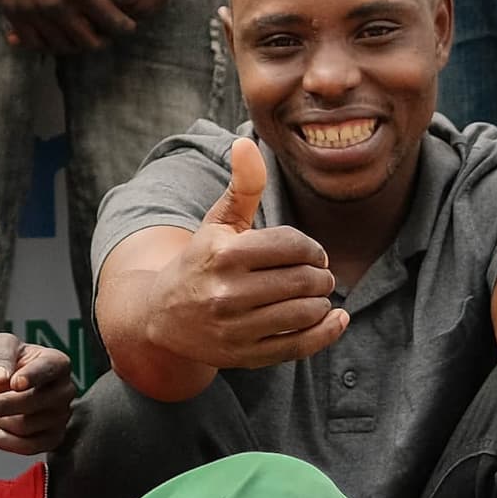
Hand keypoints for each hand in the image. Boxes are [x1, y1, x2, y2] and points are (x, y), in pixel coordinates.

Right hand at [0, 0, 148, 52]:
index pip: (112, 23)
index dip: (124, 27)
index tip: (127, 24)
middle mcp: (58, 6)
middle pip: (88, 42)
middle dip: (102, 39)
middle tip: (106, 31)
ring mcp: (33, 12)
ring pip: (62, 46)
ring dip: (76, 44)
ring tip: (83, 32)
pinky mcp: (13, 12)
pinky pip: (34, 43)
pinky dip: (47, 43)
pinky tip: (55, 33)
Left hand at [0, 330, 76, 454]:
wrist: (1, 387)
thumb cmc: (5, 363)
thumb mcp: (1, 346)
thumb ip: (1, 355)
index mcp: (57, 362)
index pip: (47, 369)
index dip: (32, 376)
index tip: (14, 383)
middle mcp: (65, 390)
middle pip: (34, 402)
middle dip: (1, 406)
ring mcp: (61, 416)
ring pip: (27, 426)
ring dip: (0, 421)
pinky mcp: (54, 438)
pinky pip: (30, 447)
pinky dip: (6, 442)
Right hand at [141, 138, 349, 372]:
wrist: (160, 315)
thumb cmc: (199, 262)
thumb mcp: (217, 223)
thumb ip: (241, 186)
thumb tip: (247, 142)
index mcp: (223, 254)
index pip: (291, 246)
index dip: (311, 248)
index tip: (311, 253)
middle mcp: (227, 293)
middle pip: (302, 280)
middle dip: (321, 275)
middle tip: (319, 275)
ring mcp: (235, 328)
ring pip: (304, 312)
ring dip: (322, 301)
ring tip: (316, 294)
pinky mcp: (244, 355)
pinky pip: (298, 346)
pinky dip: (326, 332)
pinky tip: (335, 319)